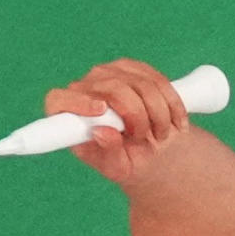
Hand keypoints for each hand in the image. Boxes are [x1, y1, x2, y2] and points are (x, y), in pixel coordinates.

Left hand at [44, 57, 190, 187]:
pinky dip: (170, 101)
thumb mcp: (117, 168)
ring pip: (139, 82)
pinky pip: (156, 79)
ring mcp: (108, 73)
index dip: (78, 101)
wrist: (151, 149)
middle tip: (144, 136)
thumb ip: (107, 153)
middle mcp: (85, 89)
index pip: (59, 100)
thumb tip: (101, 133)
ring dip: (157, 111)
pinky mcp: (132, 68)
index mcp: (70, 117)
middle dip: (135, 113)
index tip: (101, 110)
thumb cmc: (126, 161)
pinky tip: (175, 120)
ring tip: (161, 134)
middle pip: (110, 87)